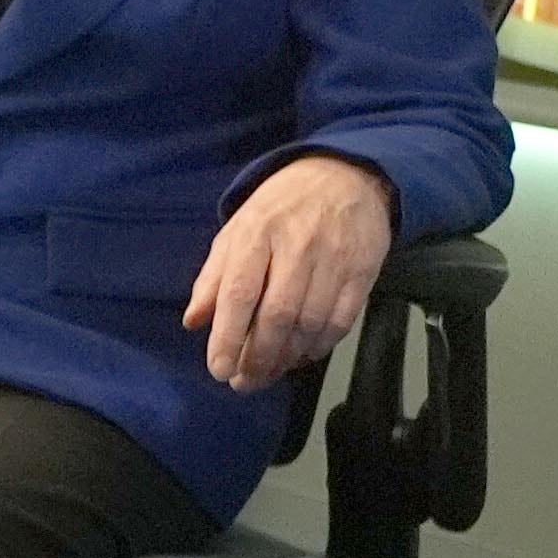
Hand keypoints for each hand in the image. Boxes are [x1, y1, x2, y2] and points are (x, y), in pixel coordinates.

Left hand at [185, 156, 392, 391]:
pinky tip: (304, 356)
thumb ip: (213, 277)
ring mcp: (334, 259)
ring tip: (269, 373)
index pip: (238, 293)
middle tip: (243, 382)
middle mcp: (296, 247)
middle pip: (276, 315)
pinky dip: (322, 345)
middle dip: (257, 357)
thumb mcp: (237, 230)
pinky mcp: (364, 270)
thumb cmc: (280, 208)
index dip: (227, 336)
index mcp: (256, 234)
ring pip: (310, 322)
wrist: (345, 175)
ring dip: (288, 357)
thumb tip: (193, 321)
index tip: (218, 369)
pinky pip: (343, 319)